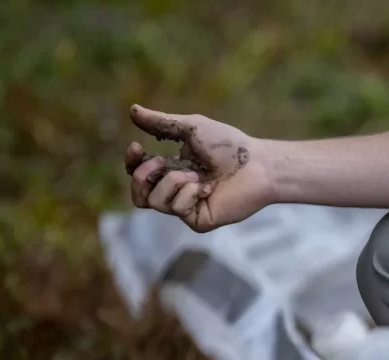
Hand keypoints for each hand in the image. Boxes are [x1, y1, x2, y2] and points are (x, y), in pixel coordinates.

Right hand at [124, 105, 275, 231]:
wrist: (256, 164)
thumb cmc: (229, 145)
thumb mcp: (191, 128)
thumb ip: (162, 123)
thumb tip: (132, 110)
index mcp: (173, 170)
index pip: (139, 174)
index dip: (132, 163)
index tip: (136, 147)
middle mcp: (177, 191)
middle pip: (139, 195)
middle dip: (142, 176)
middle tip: (160, 162)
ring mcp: (187, 207)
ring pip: (155, 202)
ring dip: (171, 182)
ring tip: (195, 174)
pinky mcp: (198, 220)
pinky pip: (177, 208)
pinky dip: (189, 193)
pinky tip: (207, 187)